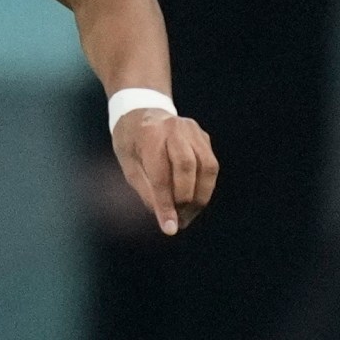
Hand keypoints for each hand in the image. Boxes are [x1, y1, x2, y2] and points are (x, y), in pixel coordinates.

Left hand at [113, 110, 218, 235]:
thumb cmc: (130, 142)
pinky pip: (210, 165)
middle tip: (180, 220)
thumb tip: (167, 219)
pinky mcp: (204, 136)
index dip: (166, 204)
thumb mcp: (128, 166)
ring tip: (189, 214)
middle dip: (186, 199)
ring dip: (201, 196)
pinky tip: (194, 198)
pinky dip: (205, 186)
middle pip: (188, 167)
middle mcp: (175, 128)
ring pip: (208, 167)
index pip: (161, 174)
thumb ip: (146, 191)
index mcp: (149, 135)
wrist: (141, 111)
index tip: (170, 228)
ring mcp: (193, 130)